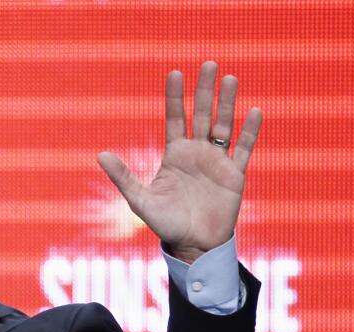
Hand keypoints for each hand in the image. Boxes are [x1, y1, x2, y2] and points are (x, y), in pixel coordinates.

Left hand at [97, 61, 262, 262]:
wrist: (193, 245)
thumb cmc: (165, 224)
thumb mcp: (140, 201)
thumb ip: (123, 177)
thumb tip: (100, 155)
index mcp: (175, 156)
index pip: (174, 119)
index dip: (174, 97)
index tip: (174, 73)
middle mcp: (197, 153)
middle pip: (201, 115)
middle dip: (204, 91)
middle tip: (208, 64)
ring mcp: (217, 162)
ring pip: (224, 125)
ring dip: (227, 103)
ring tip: (230, 79)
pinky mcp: (234, 174)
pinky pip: (243, 148)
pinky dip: (249, 131)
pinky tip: (253, 111)